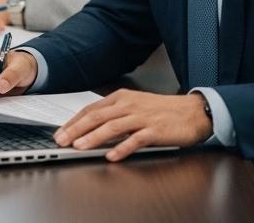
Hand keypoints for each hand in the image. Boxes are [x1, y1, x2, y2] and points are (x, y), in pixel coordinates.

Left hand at [53, 89, 213, 160]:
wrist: (192, 111)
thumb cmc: (162, 110)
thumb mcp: (134, 106)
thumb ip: (114, 115)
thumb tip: (90, 127)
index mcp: (121, 98)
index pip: (91, 109)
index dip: (74, 121)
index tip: (60, 132)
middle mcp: (129, 105)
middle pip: (97, 117)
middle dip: (76, 129)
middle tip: (62, 140)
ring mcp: (142, 117)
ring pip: (112, 127)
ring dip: (93, 137)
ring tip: (79, 147)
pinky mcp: (155, 130)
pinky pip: (135, 140)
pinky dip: (122, 148)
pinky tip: (111, 155)